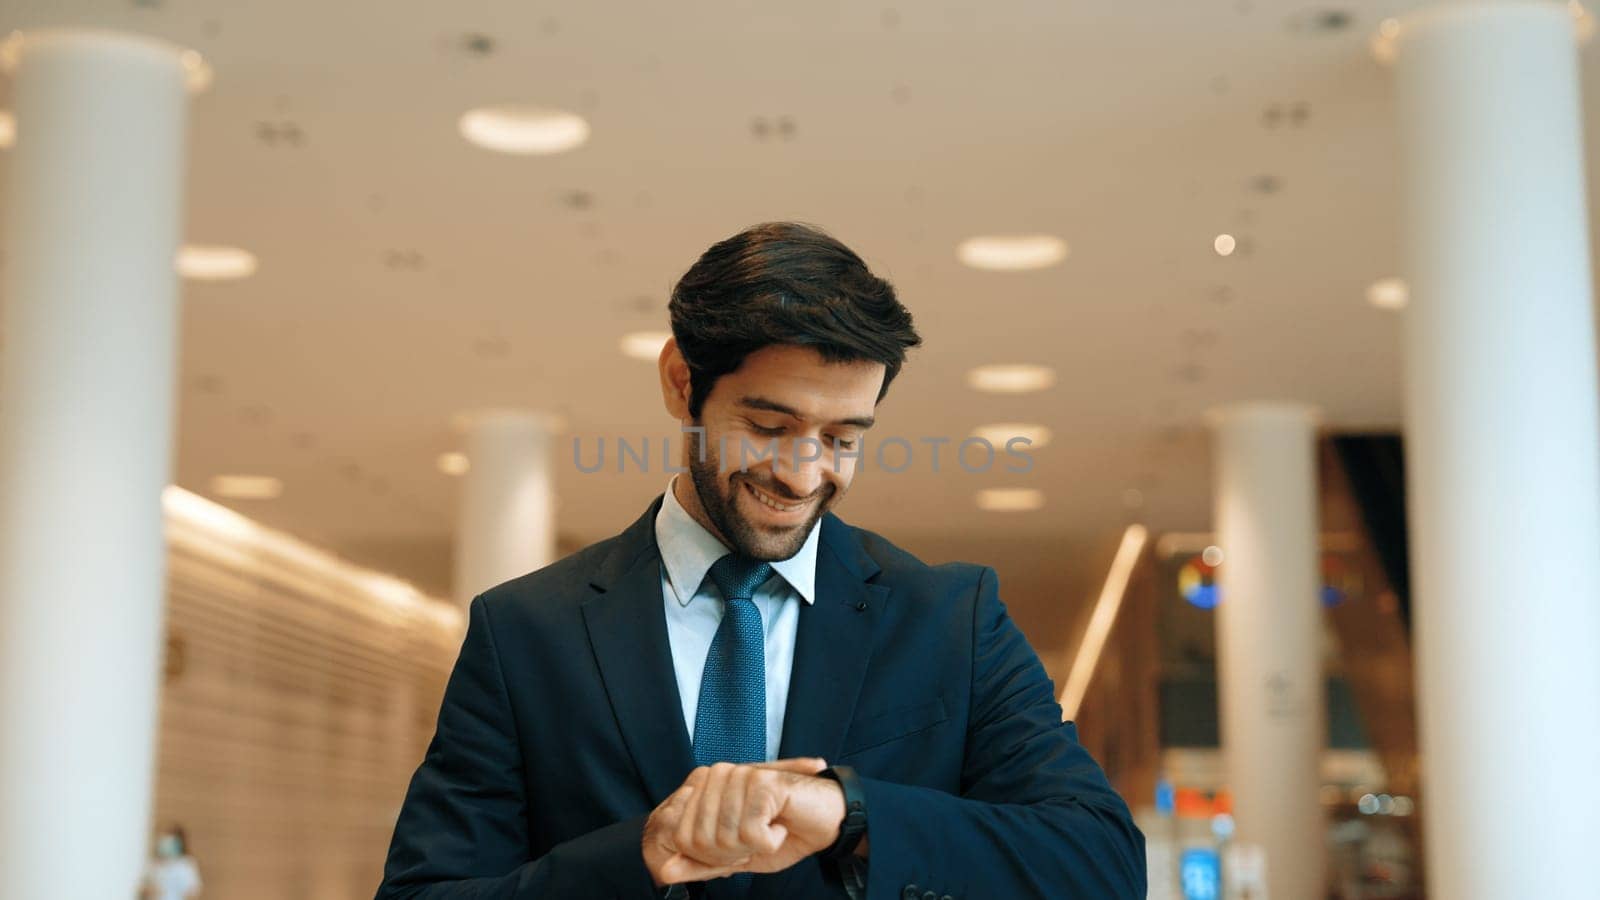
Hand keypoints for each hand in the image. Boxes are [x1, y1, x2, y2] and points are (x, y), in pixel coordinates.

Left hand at [642, 757, 843, 884]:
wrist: (827, 821)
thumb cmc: (783, 834)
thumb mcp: (736, 856)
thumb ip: (700, 863)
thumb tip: (664, 871)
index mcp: (705, 786)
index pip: (684, 838)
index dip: (713, 856)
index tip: (741, 846)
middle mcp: (718, 775)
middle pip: (703, 840)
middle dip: (733, 853)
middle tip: (760, 838)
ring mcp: (739, 776)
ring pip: (726, 837)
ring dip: (753, 847)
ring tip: (772, 829)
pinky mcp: (761, 782)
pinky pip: (751, 831)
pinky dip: (771, 839)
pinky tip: (782, 823)